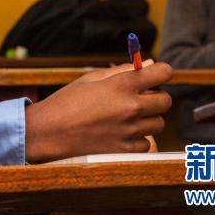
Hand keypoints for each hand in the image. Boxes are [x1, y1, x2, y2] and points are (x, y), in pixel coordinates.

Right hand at [24, 62, 172, 162]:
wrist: (49, 132)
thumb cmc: (68, 102)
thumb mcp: (91, 79)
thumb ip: (122, 71)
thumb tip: (149, 64)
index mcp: (121, 85)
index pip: (162, 73)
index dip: (164, 72)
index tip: (160, 74)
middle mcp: (130, 107)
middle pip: (165, 101)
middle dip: (157, 97)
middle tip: (142, 98)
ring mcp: (129, 131)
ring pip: (158, 123)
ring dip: (147, 119)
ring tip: (126, 118)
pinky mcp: (126, 150)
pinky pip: (146, 143)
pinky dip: (137, 139)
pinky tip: (120, 134)